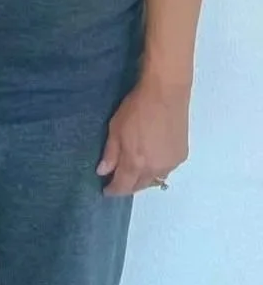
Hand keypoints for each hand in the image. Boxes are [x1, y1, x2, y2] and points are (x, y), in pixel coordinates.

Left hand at [97, 76, 189, 195]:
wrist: (166, 94)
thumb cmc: (136, 108)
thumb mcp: (115, 129)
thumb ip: (110, 154)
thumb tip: (103, 172)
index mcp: (136, 163)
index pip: (123, 186)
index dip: (113, 190)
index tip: (106, 190)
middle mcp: (155, 169)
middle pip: (140, 186)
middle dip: (128, 186)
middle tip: (117, 181)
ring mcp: (171, 164)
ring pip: (154, 179)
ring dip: (143, 179)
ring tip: (133, 172)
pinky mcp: (181, 156)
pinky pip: (166, 170)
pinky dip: (156, 170)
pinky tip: (150, 161)